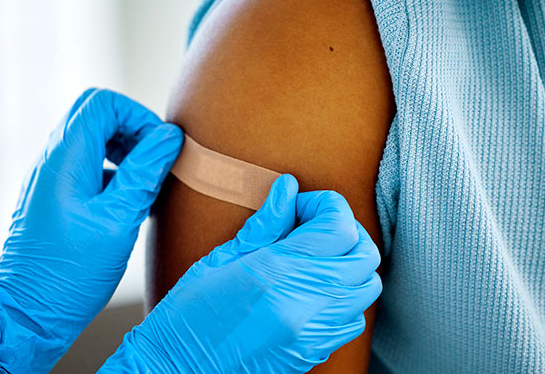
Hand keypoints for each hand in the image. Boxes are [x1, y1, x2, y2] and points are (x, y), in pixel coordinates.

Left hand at [0, 88, 182, 373]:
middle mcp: (52, 160)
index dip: (137, 116)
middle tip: (154, 161)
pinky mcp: (53, 198)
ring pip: (90, 139)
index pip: (103, 104)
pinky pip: (84, 165)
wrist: (28, 313)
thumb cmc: (71, 272)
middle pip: (95, 115)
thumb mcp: (120, 220)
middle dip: (131, 129)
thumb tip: (169, 137)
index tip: (159, 148)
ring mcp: (49, 179)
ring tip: (145, 183)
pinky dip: (110, 171)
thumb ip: (144, 173)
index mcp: (65, 158)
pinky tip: (129, 203)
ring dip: (122, 150)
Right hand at [100, 174, 381, 372]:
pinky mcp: (314, 353)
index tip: (299, 205)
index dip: (326, 204)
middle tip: (310, 226)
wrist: (177, 372)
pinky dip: (344, 297)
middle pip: (365, 255)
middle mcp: (305, 306)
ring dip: (349, 264)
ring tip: (314, 258)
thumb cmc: (188, 315)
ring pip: (367, 287)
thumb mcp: (219, 260)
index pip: (339, 226)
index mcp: (277, 274)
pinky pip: (354, 318)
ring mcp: (314, 334)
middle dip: (344, 230)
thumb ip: (264, 224)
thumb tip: (289, 189)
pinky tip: (312, 289)